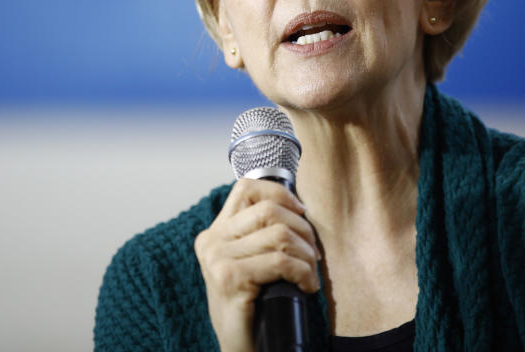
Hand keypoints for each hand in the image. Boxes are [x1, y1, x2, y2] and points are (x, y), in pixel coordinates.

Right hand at [194, 178, 320, 351]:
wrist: (243, 349)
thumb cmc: (253, 308)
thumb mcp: (250, 263)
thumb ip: (259, 235)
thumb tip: (298, 207)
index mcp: (214, 233)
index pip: (246, 188)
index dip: (280, 194)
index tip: (301, 214)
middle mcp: (211, 241)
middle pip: (268, 210)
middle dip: (302, 229)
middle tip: (313, 254)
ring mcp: (218, 259)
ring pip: (279, 234)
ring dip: (306, 255)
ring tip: (309, 273)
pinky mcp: (230, 278)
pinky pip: (281, 261)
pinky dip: (304, 273)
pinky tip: (306, 287)